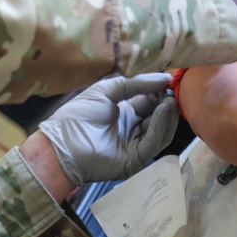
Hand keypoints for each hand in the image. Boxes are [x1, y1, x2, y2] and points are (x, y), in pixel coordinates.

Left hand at [39, 73, 178, 185]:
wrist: (62, 144)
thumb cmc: (78, 116)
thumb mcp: (106, 91)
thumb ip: (134, 84)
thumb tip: (164, 77)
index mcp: (124, 114)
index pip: (150, 103)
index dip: (159, 92)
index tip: (169, 80)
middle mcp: (132, 130)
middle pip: (158, 117)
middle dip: (166, 102)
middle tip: (174, 88)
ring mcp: (135, 146)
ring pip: (160, 130)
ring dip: (167, 113)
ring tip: (171, 97)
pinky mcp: (136, 159)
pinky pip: (153, 141)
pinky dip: (161, 124)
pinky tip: (164, 108)